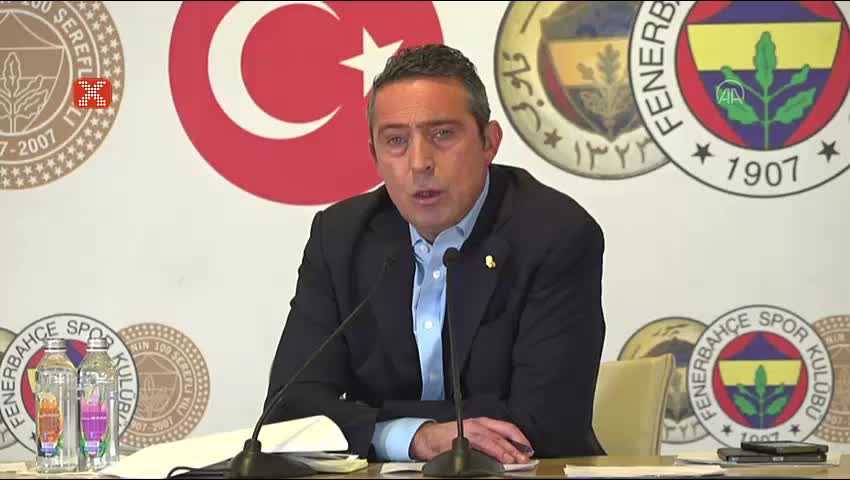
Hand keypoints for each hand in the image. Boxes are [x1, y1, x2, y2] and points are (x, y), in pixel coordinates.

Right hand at [409, 417, 531, 463]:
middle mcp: (476, 425)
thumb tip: (509, 452)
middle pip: (500, 436)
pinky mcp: (459, 443)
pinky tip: (492, 463)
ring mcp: (468, 434)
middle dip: (514, 448)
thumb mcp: (473, 433)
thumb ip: (489, 440)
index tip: (528, 449)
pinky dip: (485, 456)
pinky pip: (475, 450)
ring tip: (512, 461)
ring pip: (490, 441)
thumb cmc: (450, 436)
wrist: (428, 438)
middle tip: (524, 458)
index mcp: (482, 422)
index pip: (506, 428)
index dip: (519, 438)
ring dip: (502, 452)